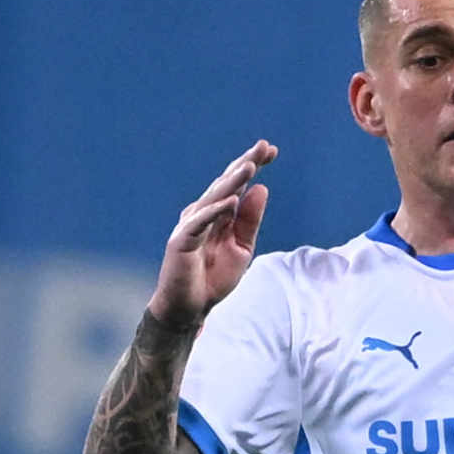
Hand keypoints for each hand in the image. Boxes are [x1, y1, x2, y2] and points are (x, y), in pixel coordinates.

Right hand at [146, 143, 273, 330]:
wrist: (190, 307)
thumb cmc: (213, 277)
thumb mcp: (241, 247)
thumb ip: (249, 220)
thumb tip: (262, 188)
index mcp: (218, 213)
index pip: (237, 184)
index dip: (252, 165)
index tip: (272, 150)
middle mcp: (203, 213)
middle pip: (226, 183)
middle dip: (245, 164)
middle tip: (264, 146)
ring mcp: (190, 226)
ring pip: (213, 198)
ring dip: (232, 181)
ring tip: (250, 166)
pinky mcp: (181, 241)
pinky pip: (199, 223)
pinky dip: (214, 212)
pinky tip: (231, 201)